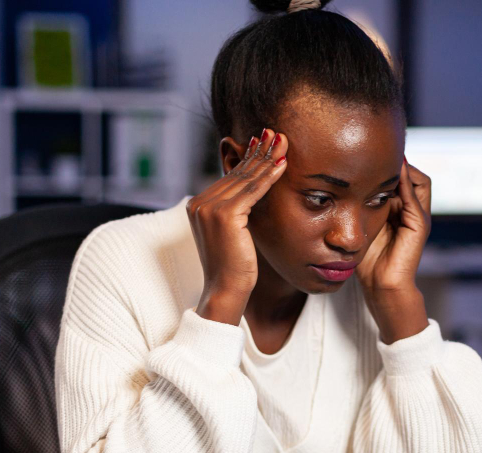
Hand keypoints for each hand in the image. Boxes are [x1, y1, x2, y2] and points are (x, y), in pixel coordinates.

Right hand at [187, 129, 287, 324]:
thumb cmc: (235, 267)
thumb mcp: (233, 232)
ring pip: (245, 178)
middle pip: (237, 173)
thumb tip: (252, 188)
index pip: (230, 177)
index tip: (265, 142)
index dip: (249, 159)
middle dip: (259, 152)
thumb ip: (236, 210)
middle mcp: (199, 203)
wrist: (227, 290)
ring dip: (267, 158)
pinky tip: (283, 164)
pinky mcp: (224, 215)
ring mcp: (209, 208)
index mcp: (198, 205)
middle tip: (277, 133)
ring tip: (283, 142)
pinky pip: (252, 191)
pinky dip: (269, 176)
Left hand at [355, 158, 431, 293]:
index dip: (389, 165)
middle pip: (414, 174)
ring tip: (386, 159)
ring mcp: (418, 217)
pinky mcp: (420, 225)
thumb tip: (341, 186)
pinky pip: (415, 195)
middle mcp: (412, 210)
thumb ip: (358, 206)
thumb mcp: (361, 225)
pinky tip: (390, 172)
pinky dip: (405, 181)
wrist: (380, 286)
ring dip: (404, 168)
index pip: (402, 178)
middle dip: (399, 161)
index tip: (368, 155)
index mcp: (400, 210)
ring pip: (420, 180)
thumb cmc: (367, 261)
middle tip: (378, 151)